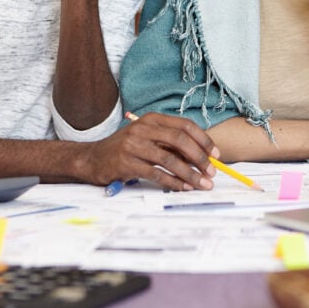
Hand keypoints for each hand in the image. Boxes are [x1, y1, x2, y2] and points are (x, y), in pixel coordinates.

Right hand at [84, 112, 220, 190]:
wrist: (92, 159)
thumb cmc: (125, 150)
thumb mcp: (147, 139)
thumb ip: (170, 144)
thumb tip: (202, 157)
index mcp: (152, 119)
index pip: (185, 125)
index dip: (203, 140)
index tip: (216, 155)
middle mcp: (143, 128)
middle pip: (180, 140)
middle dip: (200, 158)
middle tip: (212, 172)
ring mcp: (133, 145)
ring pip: (170, 159)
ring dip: (190, 174)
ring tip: (202, 184)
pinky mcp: (126, 163)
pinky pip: (156, 174)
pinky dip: (173, 183)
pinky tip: (183, 188)